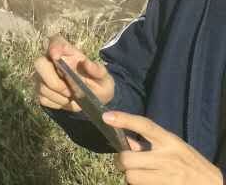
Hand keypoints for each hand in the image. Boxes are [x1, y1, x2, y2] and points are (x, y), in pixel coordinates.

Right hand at [33, 35, 114, 111]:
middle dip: (53, 81)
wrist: (94, 100)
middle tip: (69, 91)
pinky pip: (43, 98)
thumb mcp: (104, 78)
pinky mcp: (40, 90)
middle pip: (39, 63)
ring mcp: (42, 76)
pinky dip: (56, 103)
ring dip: (59, 97)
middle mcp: (50, 60)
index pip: (55, 41)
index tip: (56, 56)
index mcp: (67, 52)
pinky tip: (65, 101)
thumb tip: (86, 63)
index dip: (53, 47)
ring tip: (72, 97)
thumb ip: (97, 70)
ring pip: (42, 85)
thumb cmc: (98, 83)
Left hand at [106, 111, 223, 184]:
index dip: (125, 119)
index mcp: (170, 142)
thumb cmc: (189, 163)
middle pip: (127, 159)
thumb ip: (149, 142)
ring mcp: (167, 177)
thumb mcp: (173, 147)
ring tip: (141, 174)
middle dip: (122, 162)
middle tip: (127, 163)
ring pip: (131, 177)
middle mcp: (167, 158)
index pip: (145, 126)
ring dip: (131, 177)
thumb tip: (125, 140)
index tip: (106, 117)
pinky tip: (148, 182)